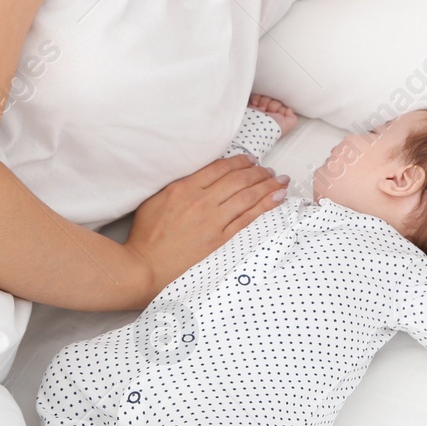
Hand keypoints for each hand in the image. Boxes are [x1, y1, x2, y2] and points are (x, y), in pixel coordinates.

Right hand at [124, 155, 287, 300]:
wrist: (146, 265)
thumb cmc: (146, 234)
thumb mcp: (155, 200)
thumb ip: (179, 186)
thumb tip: (200, 178)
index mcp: (184, 188)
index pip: (219, 168)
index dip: (239, 162)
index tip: (250, 160)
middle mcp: (201, 201)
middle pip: (238, 179)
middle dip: (258, 172)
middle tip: (268, 170)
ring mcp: (212, 220)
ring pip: (247, 196)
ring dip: (267, 185)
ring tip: (280, 180)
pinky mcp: (219, 238)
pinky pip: (247, 218)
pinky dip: (265, 206)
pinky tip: (277, 198)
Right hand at [248, 92, 298, 136]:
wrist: (256, 127)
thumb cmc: (271, 128)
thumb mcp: (288, 125)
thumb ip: (293, 118)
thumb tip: (289, 109)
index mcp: (277, 118)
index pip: (281, 105)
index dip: (280, 107)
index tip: (278, 111)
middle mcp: (269, 114)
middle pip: (274, 100)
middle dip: (272, 104)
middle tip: (269, 111)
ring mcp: (259, 110)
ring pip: (265, 97)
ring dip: (264, 101)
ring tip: (262, 109)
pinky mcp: (251, 107)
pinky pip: (255, 97)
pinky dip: (256, 99)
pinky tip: (255, 105)